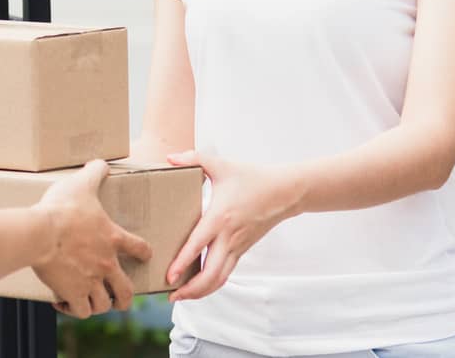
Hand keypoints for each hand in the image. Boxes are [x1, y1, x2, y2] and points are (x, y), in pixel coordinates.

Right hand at [31, 159, 153, 318]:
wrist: (39, 233)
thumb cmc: (61, 208)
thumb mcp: (80, 184)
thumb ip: (94, 173)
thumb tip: (101, 163)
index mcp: (112, 238)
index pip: (140, 248)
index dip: (144, 252)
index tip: (142, 254)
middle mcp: (107, 264)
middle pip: (127, 291)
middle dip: (125, 297)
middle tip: (119, 297)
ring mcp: (91, 281)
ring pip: (104, 304)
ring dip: (99, 304)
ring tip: (90, 300)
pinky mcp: (73, 292)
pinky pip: (80, 310)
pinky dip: (74, 309)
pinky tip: (64, 303)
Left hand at [165, 151, 300, 301]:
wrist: (285, 191)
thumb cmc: (253, 177)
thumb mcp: (221, 164)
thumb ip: (193, 158)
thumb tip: (169, 158)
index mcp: (220, 217)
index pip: (198, 245)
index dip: (182, 263)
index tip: (169, 276)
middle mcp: (229, 237)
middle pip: (211, 274)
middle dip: (190, 290)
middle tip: (170, 296)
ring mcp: (238, 246)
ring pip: (220, 278)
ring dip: (200, 291)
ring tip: (180, 296)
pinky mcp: (243, 250)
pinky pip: (226, 273)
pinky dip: (212, 283)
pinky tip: (198, 286)